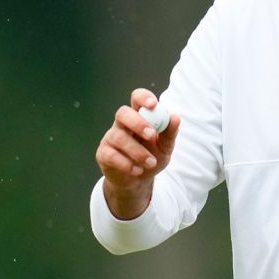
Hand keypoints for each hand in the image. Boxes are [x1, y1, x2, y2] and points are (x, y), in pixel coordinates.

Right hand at [94, 88, 180, 218]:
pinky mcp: (103, 154)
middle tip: (151, 135)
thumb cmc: (152, 157)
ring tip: (151, 163)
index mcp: (138, 116)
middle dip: (137, 123)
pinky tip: (138, 170)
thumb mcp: (165, 147)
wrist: (139, 181)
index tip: (153, 105)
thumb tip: (175, 117)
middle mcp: (122, 124)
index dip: (143, 98)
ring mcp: (111, 138)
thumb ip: (170, 132)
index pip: (137, 98)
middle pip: (122, 113)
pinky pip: (111, 155)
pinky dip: (126, 164)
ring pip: (119, 137)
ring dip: (137, 151)